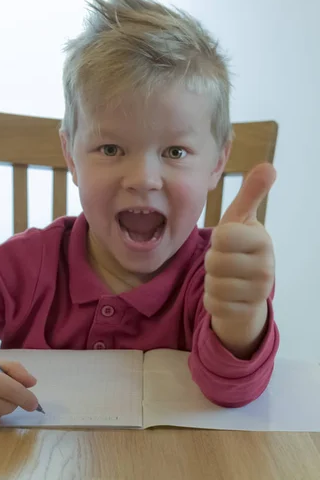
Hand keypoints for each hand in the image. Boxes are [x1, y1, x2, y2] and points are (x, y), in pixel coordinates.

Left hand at [204, 163, 275, 357]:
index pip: (223, 236)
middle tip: (225, 262)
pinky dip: (212, 300)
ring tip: (225, 278)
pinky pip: (212, 304)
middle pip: (214, 262)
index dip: (217, 240)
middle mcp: (266, 268)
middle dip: (212, 262)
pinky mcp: (246, 314)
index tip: (228, 242)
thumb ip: (251, 194)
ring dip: (211, 281)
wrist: (247, 289)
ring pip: (212, 284)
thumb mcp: (241, 220)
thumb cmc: (240, 249)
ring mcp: (258, 294)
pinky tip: (225, 296)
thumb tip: (268, 166)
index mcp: (262, 241)